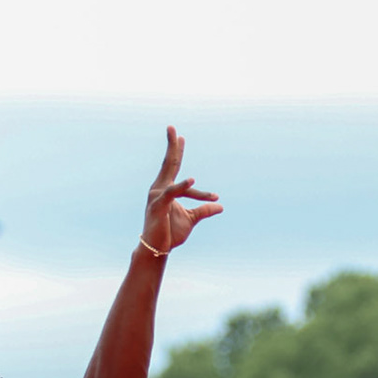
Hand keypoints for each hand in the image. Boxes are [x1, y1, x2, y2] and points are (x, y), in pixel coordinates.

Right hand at [141, 126, 221, 254]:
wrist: (157, 249)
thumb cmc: (170, 234)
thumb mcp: (192, 219)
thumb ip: (204, 210)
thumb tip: (220, 206)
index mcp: (165, 189)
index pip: (174, 168)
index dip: (180, 153)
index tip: (184, 138)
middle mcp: (159, 188)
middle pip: (168, 163)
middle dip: (171, 145)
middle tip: (172, 127)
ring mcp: (157, 196)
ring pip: (171, 173)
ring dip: (175, 154)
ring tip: (179, 138)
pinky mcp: (158, 206)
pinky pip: (172, 193)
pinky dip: (182, 186)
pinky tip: (192, 179)